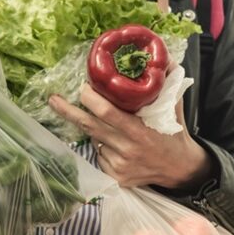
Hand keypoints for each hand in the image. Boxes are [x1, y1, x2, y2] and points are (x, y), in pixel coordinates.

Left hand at [49, 84, 212, 189]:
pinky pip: (99, 155)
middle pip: (89, 126)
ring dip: (94, 129)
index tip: (82, 87)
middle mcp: (127, 150)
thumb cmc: (174, 132)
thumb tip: (164, 57)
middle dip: (68, 111)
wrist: (180, 169)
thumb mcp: (174, 106)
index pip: (107, 113)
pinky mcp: (115, 177)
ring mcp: (119, 166)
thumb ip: (168, 83)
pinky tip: (116, 145)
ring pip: (94, 140)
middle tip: (53, 99)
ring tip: (111, 126)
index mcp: (140, 131)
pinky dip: (102, 146)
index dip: (90, 99)